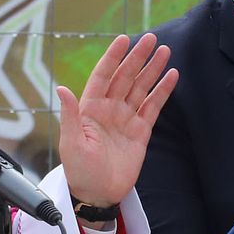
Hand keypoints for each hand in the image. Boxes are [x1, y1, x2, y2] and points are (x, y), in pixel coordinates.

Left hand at [57, 32, 178, 207]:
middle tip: (152, 39)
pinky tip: (171, 76)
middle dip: (138, 58)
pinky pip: (153, 107)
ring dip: (152, 70)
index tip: (124, 40)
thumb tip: (61, 88)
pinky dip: (162, 91)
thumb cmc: (79, 170)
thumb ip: (69, 115)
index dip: (113, 57)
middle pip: (125, 77)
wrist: (98, 194)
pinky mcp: (140, 131)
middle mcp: (108, 109)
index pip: (103, 75)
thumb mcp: (71, 143)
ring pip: (141, 88)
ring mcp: (125, 118)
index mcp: (90, 108)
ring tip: (165, 52)